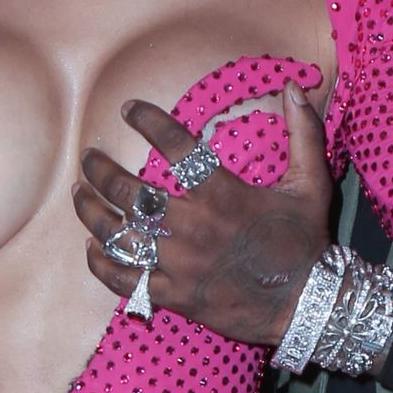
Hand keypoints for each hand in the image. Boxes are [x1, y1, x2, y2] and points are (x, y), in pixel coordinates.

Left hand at [72, 83, 331, 345]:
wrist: (308, 305)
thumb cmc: (306, 241)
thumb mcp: (312, 182)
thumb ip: (303, 133)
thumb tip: (296, 86)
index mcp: (222, 195)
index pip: (176, 146)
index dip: (147, 121)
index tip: (128, 109)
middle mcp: (194, 227)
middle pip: (130, 193)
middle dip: (100, 171)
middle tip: (88, 158)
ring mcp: (180, 264)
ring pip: (119, 235)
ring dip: (92, 213)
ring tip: (80, 195)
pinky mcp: (174, 295)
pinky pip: (125, 280)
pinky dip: (102, 264)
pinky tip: (92, 248)